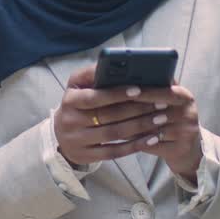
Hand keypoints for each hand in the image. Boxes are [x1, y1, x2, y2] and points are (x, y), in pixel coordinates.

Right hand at [53, 66, 198, 179]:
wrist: (59, 135)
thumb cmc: (76, 104)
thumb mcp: (77, 86)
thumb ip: (93, 74)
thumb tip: (113, 62)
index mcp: (70, 100)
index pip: (95, 97)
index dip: (117, 94)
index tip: (139, 89)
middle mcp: (71, 122)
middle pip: (109, 116)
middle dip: (137, 110)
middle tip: (160, 104)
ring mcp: (78, 141)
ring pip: (114, 134)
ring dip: (141, 126)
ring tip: (161, 119)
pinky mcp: (87, 156)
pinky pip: (115, 152)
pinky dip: (135, 145)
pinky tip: (151, 138)